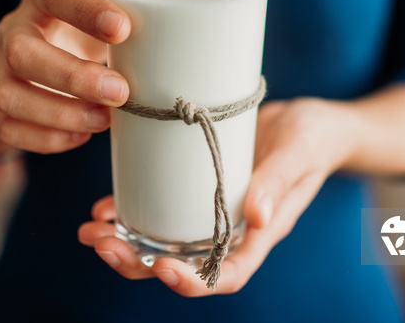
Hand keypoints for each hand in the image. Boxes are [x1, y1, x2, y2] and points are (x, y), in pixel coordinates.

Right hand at [0, 0, 130, 153]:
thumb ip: (132, 23)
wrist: (44, 53)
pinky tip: (82, 135)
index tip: (123, 29)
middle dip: (73, 77)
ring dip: (60, 113)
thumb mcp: (106, 13)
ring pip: (10, 95)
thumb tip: (179, 51)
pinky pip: (8, 128)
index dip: (85, 10)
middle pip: (23, 51)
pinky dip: (47, 138)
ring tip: (104, 120)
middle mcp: (13, 28)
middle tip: (119, 91)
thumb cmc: (88, 30)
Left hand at [78, 98, 355, 295]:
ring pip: (164, 241)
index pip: (227, 274)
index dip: (193, 282)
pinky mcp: (199, 189)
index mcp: (260, 232)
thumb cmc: (314, 137)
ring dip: (125, 243)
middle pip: (183, 264)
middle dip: (138, 264)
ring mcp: (212, 212)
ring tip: (90, 230)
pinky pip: (162, 209)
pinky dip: (131, 212)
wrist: (310, 122)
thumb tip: (254, 217)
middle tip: (100, 244)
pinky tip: (106, 206)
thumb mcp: (300, 152)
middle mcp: (232, 230)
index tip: (160, 268)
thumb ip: (279, 181)